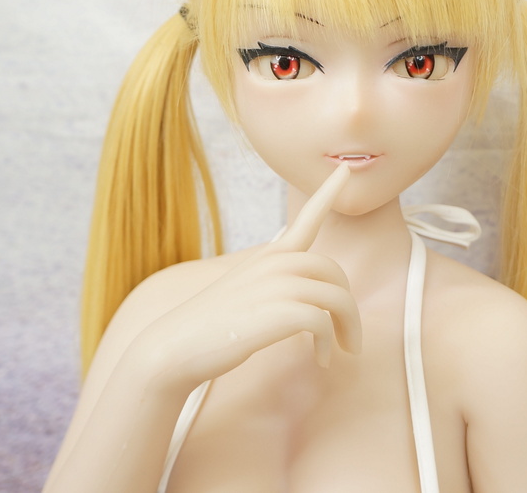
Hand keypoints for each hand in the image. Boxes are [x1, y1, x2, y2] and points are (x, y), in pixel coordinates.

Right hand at [142, 163, 362, 389]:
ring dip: (347, 328)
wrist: (176, 346)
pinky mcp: (280, 310)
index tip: (345, 169)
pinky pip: (324, 322)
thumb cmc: (214, 325)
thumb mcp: (247, 291)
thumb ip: (278, 283)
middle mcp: (276, 262)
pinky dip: (329, 343)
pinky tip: (321, 358)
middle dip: (349, 308)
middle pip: (335, 273)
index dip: (329, 193)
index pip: (307, 218)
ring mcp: (278, 284)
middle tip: (349, 339)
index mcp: (270, 255)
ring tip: (341, 350)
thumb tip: (310, 295)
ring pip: (338, 298)